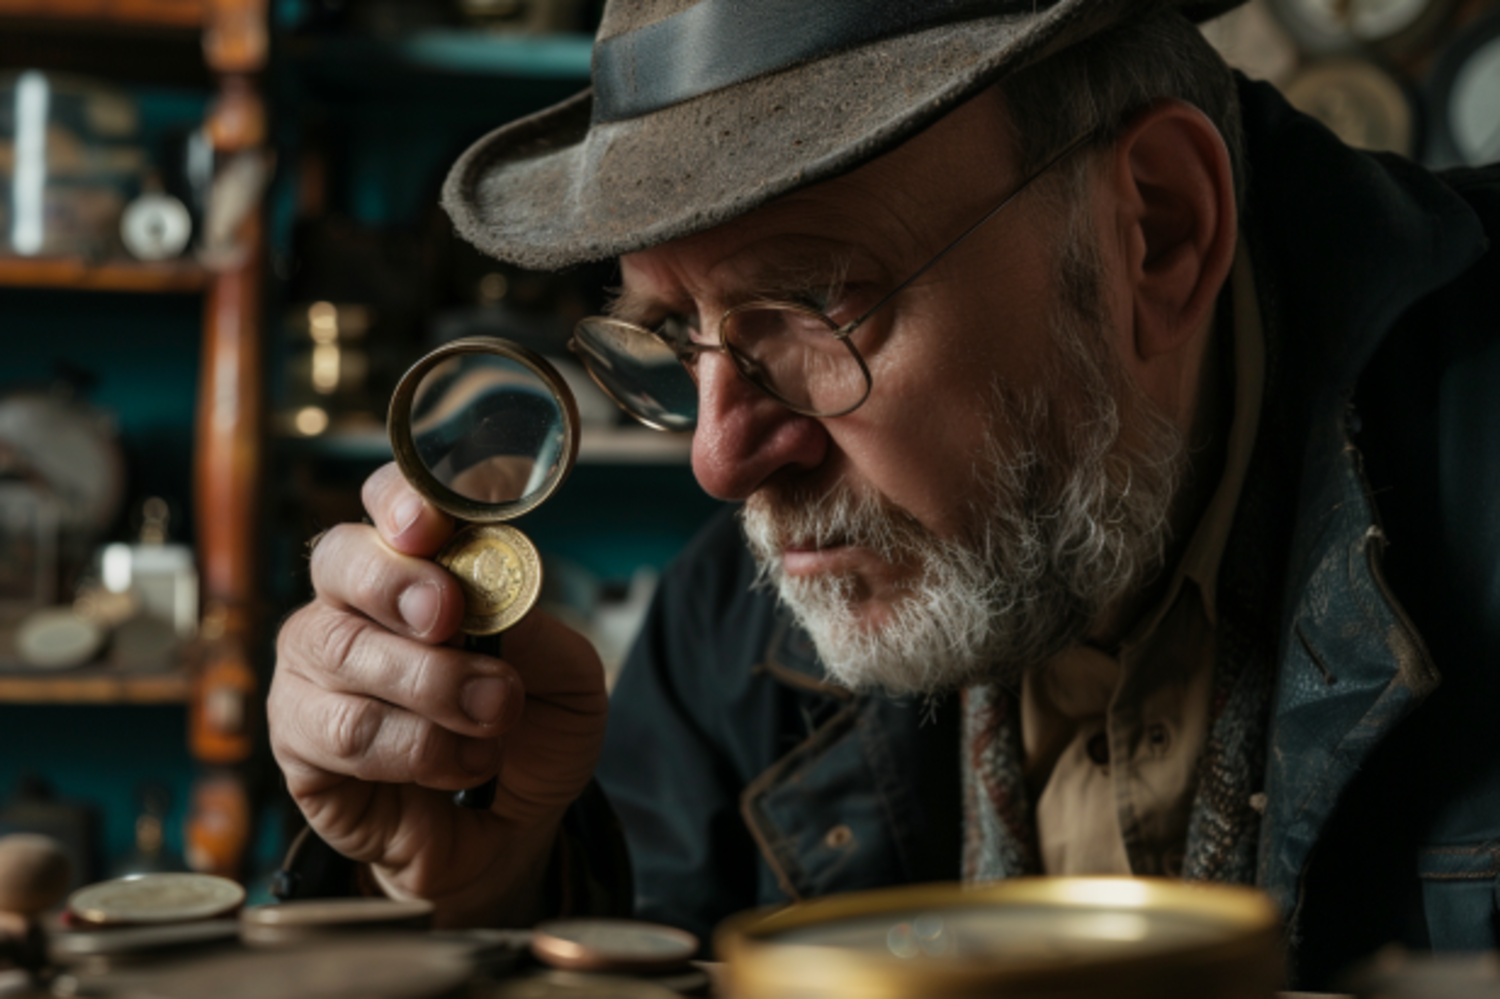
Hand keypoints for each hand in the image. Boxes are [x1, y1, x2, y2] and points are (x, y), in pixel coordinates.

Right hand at [269, 463, 607, 925]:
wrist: (511, 830)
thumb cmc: (529, 733)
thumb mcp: (566, 677)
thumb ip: (537, 628)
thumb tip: (494, 593)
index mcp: (418, 568)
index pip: (388, 503)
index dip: (400, 500)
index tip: (430, 524)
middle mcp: (352, 608)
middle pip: (340, 561)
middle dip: (397, 582)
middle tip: (450, 615)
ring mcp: (314, 674)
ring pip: (342, 652)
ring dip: (432, 686)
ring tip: (495, 715)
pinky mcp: (300, 744)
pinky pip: (342, 732)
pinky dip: (416, 749)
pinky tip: (458, 763)